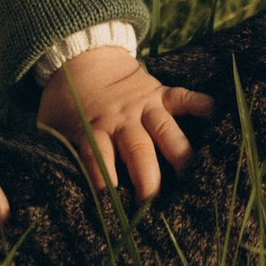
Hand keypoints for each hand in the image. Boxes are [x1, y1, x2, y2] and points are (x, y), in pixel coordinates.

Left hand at [35, 49, 212, 203]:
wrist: (79, 56)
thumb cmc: (65, 102)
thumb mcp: (50, 127)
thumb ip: (56, 154)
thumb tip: (54, 189)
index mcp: (92, 129)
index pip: (98, 160)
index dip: (105, 182)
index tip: (113, 209)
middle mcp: (120, 119)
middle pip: (138, 151)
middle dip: (149, 180)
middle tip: (155, 206)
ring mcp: (143, 105)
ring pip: (165, 131)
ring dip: (179, 154)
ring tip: (193, 179)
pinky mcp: (158, 92)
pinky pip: (181, 96)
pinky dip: (198, 103)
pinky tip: (214, 113)